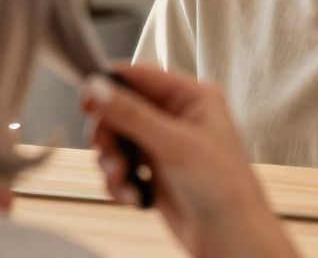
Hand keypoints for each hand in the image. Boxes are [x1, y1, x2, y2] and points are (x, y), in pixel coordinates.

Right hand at [82, 65, 297, 257]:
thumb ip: (131, 114)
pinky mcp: (156, 173)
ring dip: (112, 161)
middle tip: (106, 150)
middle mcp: (177, 117)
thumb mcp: (174, 145)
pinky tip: (132, 195)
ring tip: (122, 179)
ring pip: (118, 139)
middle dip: (110, 133)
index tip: (85, 100)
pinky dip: (119, 181)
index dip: (109, 85)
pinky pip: (122, 166)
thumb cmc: (223, 189)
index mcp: (192, 98)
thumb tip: (97, 87)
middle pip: (122, 109)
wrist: (232, 241)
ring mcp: (165, 145)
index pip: (141, 77)